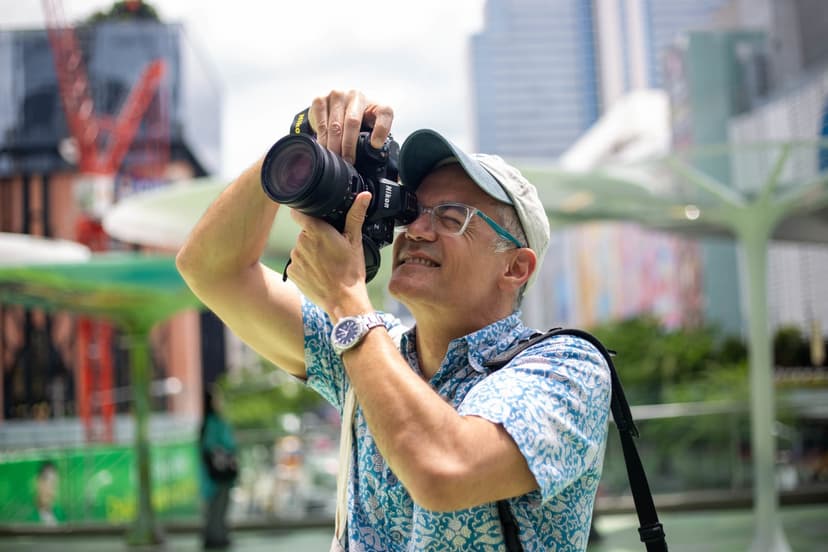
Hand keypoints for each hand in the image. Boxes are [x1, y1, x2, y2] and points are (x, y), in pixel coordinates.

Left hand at [287, 191, 373, 319]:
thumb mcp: (355, 241)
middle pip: (304, 232)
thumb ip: (355, 215)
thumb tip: (363, 196)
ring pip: (301, 248)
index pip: (298, 213)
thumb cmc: (350, 272)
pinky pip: (297, 264)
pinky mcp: (292, 272)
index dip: (305, 214)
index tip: (314, 218)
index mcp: (315, 231)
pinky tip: (319, 273)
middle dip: (315, 237)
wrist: (343, 301)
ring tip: (327, 263)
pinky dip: (306, 267)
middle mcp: (301, 242)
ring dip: (310, 252)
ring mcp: (294, 258)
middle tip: (331, 248)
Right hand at [308, 89, 393, 164]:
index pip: (384, 112)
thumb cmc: (357, 121)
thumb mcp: (370, 128)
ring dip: (334, 145)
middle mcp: (356, 96)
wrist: (336, 108)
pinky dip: (322, 138)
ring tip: (335, 158)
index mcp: (374, 104)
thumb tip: (372, 155)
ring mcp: (337, 96)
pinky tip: (324, 147)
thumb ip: (375, 139)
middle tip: (347, 160)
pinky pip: (321, 123)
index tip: (375, 145)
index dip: (381, 129)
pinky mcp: (321, 100)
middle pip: (353, 122)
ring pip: (335, 125)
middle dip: (349, 145)